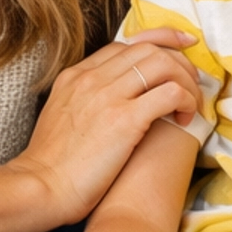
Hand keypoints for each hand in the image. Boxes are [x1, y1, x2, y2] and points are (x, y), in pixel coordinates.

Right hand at [9, 31, 200, 229]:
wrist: (40, 188)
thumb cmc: (52, 167)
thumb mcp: (61, 117)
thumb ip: (83, 101)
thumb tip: (109, 103)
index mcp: (76, 75)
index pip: (125, 44)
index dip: (159, 43)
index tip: (180, 48)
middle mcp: (92, 78)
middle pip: (148, 48)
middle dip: (178, 60)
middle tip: (192, 82)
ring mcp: (108, 95)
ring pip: (163, 63)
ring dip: (186, 80)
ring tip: (191, 102)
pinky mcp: (125, 119)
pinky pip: (170, 93)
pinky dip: (186, 100)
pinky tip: (186, 118)